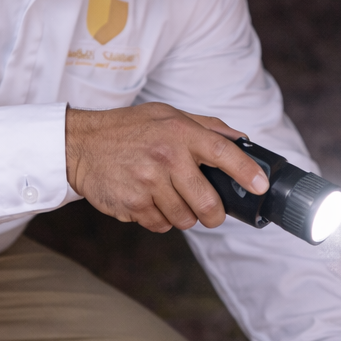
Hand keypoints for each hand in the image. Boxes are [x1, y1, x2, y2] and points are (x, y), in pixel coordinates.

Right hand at [65, 103, 268, 232]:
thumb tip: (241, 140)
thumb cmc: (128, 129)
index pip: (222, 152)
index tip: (261, 186)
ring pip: (185, 219)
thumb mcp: (167, 115)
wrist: (79, 144)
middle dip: (214, 214)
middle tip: (211, 213)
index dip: (246, 171)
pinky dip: (160, 219)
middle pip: (208, 202)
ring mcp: (148, 182)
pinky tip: (149, 202)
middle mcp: (166, 156)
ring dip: (183, 216)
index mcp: (180, 132)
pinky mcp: (132, 204)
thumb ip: (206, 127)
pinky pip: (160, 225)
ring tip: (170, 199)